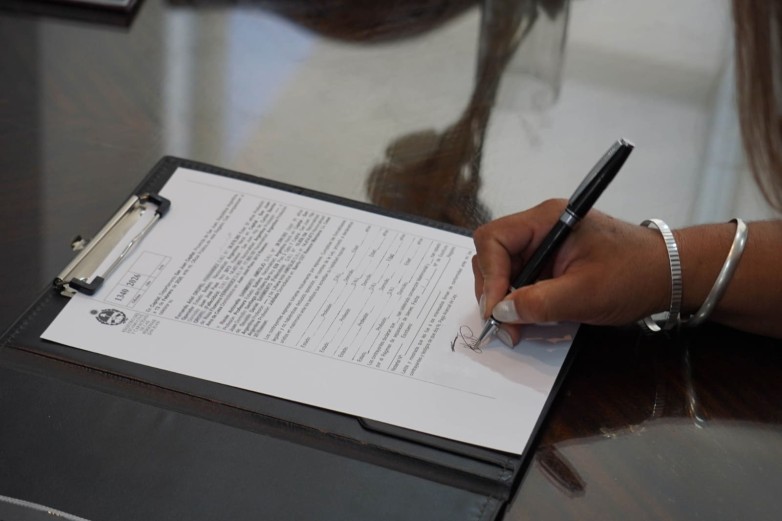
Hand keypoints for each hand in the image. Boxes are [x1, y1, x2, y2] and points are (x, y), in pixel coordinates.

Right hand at [472, 199, 670, 345]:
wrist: (670, 276)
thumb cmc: (634, 276)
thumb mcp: (585, 294)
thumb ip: (539, 303)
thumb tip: (500, 313)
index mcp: (547, 220)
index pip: (493, 240)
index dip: (490, 275)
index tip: (498, 310)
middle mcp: (541, 227)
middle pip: (493, 255)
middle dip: (494, 291)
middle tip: (505, 325)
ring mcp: (545, 245)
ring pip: (504, 270)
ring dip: (506, 299)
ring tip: (518, 326)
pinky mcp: (552, 262)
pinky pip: (523, 279)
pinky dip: (521, 301)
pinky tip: (531, 319)